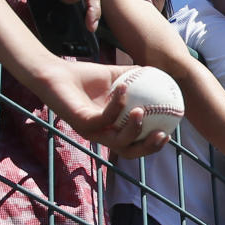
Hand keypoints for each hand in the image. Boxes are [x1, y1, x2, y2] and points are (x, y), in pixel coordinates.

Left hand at [41, 61, 167, 156]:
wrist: (55, 73)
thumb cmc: (84, 76)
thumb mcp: (117, 76)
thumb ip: (137, 77)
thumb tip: (162, 75)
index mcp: (112, 129)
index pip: (135, 145)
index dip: (152, 146)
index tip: (169, 134)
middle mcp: (102, 134)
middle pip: (129, 152)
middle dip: (148, 148)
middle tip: (163, 135)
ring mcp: (91, 131)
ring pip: (117, 141)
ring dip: (134, 129)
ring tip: (143, 111)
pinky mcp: (81, 122)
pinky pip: (104, 117)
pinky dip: (117, 104)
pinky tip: (124, 88)